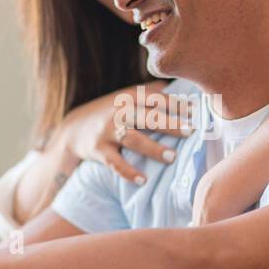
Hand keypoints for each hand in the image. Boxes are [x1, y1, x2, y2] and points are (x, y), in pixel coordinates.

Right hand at [58, 81, 193, 183]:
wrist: (73, 129)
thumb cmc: (110, 112)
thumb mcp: (126, 97)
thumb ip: (151, 92)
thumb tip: (183, 88)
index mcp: (129, 98)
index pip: (156, 99)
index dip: (176, 104)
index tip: (195, 111)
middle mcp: (119, 113)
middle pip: (147, 117)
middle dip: (170, 124)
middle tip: (191, 131)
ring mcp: (108, 132)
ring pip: (133, 139)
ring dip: (153, 149)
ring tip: (172, 157)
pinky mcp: (99, 150)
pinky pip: (115, 163)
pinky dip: (129, 173)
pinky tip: (144, 180)